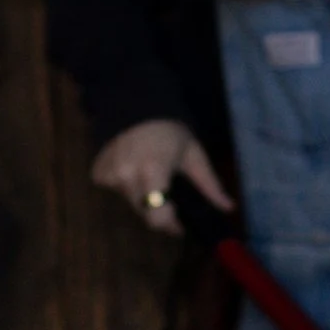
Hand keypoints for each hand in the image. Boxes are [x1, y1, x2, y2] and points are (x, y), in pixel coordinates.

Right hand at [92, 120, 234, 232]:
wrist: (136, 103)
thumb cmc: (171, 130)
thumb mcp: (194, 155)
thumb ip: (210, 185)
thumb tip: (230, 208)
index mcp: (153, 172)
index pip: (157, 217)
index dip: (170, 225)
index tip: (180, 225)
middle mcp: (127, 176)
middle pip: (144, 213)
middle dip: (159, 210)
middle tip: (169, 198)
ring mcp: (110, 175)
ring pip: (130, 203)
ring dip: (142, 197)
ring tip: (150, 175)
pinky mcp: (99, 173)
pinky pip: (115, 191)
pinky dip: (124, 186)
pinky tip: (132, 168)